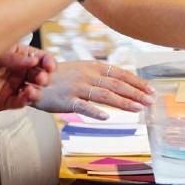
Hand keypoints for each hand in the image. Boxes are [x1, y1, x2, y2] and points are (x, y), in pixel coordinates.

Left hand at [0, 44, 55, 111]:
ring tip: (33, 89)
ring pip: (31, 90)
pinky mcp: (3, 100)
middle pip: (38, 75)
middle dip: (43, 76)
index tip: (50, 64)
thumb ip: (12, 57)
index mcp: (18, 55)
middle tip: (42, 77)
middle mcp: (17, 71)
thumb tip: (32, 60)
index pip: (39, 58)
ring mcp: (11, 86)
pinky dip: (25, 100)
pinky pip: (18, 102)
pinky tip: (26, 96)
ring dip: (36, 90)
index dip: (47, 61)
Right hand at [33, 60, 154, 119]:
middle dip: (136, 93)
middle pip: (117, 85)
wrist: (32, 79)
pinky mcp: (66, 100)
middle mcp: (87, 75)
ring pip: (105, 95)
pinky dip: (95, 111)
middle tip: (151, 101)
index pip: (120, 74)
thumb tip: (123, 83)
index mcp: (93, 66)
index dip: (137, 82)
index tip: (151, 90)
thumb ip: (100, 76)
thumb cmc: (60, 77)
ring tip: (138, 109)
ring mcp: (77, 87)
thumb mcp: (82, 70)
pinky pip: (83, 106)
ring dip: (123, 102)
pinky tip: (106, 118)